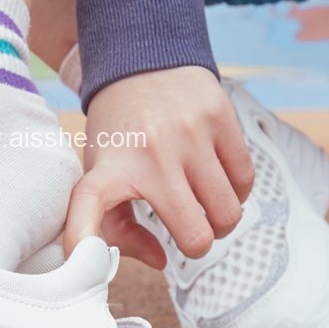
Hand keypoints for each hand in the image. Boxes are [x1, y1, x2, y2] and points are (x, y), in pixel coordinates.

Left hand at [64, 67, 253, 268]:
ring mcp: (190, 134)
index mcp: (110, 170)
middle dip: (197, 243)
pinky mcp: (220, 117)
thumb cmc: (120, 135)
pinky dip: (236, 192)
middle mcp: (150, 153)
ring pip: (228, 213)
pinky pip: (245, 181)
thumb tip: (161, 261)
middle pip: (196, 237)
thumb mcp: (103, 176)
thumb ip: (119, 229)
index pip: (88, 208)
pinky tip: (218, 182)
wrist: (139, 63)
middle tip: (189, 227)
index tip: (85, 264)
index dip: (83, 241)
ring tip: (206, 206)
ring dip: (220, 221)